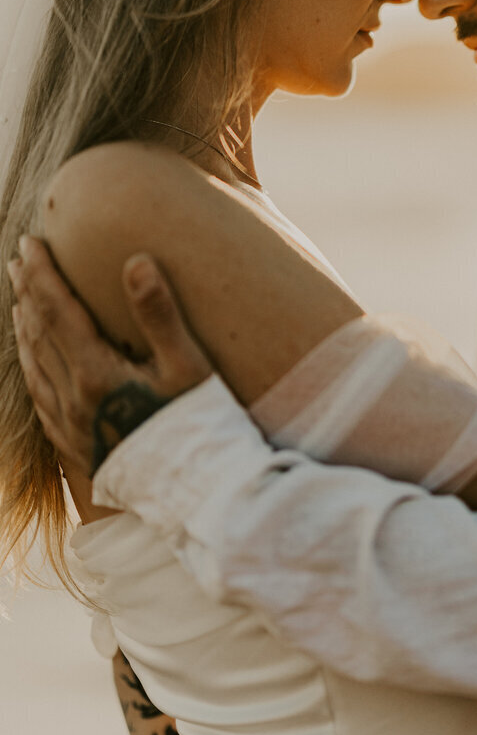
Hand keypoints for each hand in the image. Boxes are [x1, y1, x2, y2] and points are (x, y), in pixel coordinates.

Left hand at [8, 237, 211, 476]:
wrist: (196, 493)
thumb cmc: (198, 424)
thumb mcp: (187, 365)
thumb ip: (158, 312)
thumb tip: (135, 260)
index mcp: (95, 373)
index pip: (57, 310)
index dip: (43, 273)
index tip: (32, 241)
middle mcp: (72, 398)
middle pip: (38, 333)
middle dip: (28, 292)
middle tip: (20, 258)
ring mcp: (70, 425)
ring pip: (34, 365)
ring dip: (25, 326)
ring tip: (22, 299)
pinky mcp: (75, 445)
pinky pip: (40, 397)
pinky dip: (31, 367)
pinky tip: (34, 361)